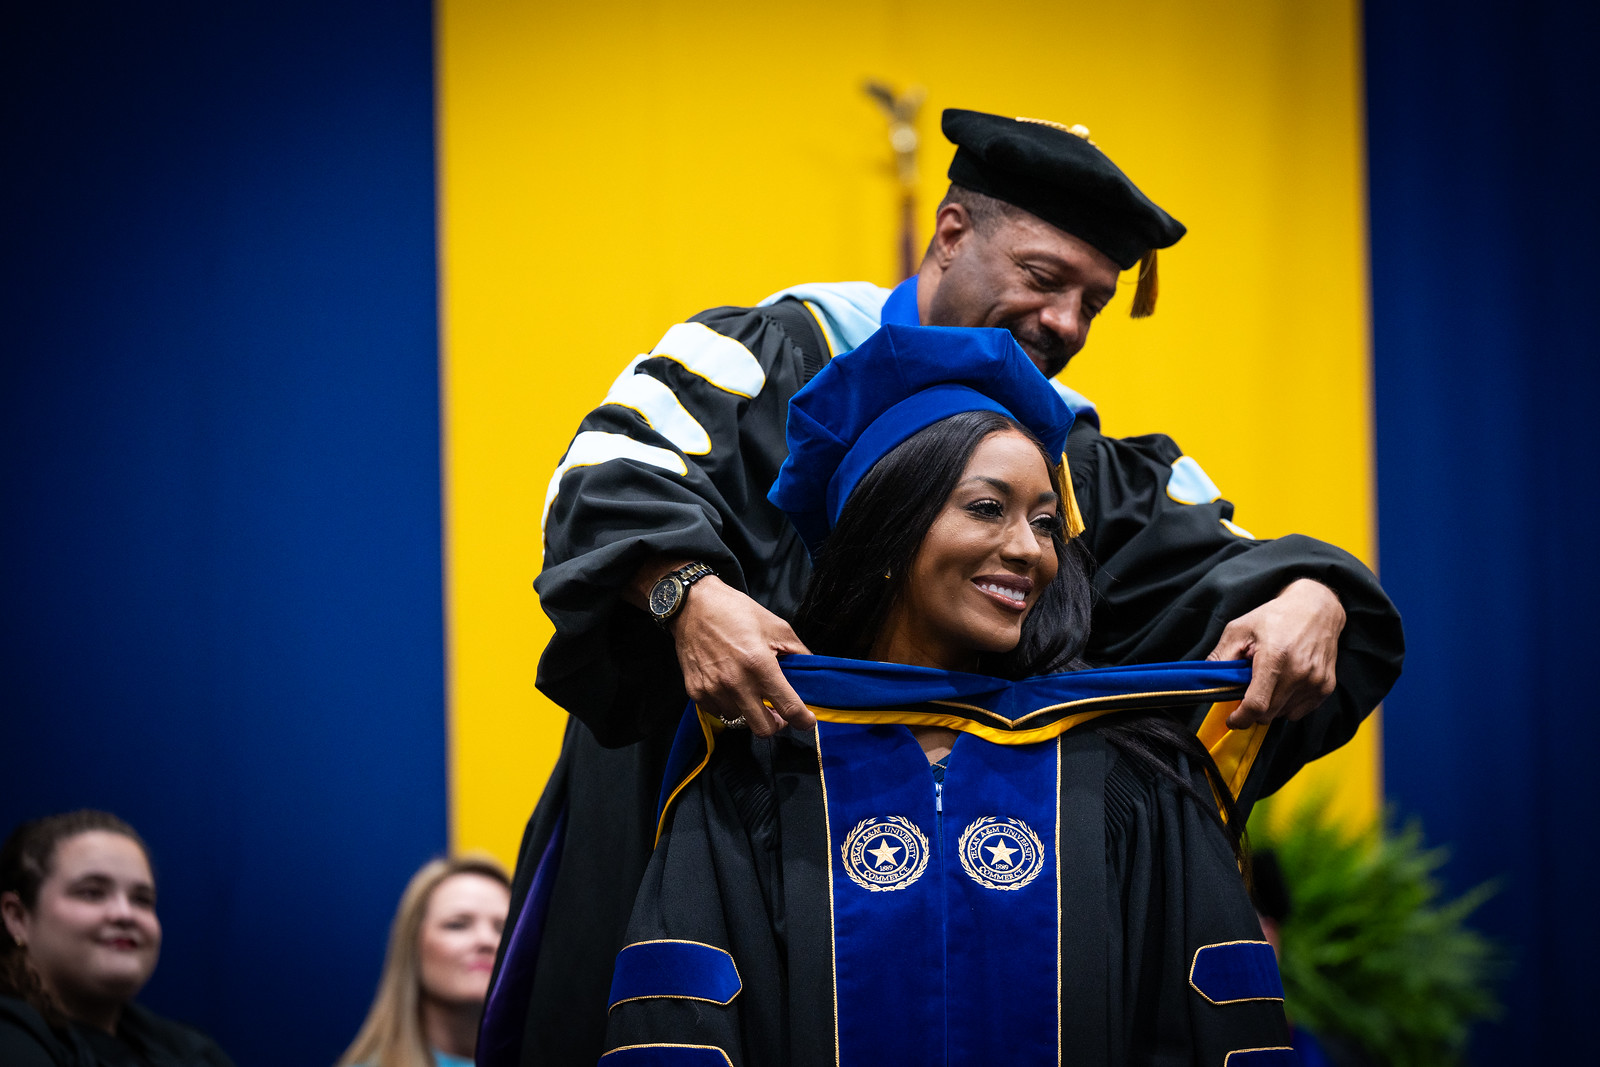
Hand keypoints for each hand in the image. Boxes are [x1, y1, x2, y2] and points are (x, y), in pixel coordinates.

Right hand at [668, 577, 815, 736]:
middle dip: (776, 723)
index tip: (806, 721)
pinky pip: (718, 712)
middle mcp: (736, 682)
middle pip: (763, 728)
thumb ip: (798, 652)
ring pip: (739, 720)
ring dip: (748, 711)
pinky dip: (727, 705)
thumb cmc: (735, 612)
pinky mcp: (696, 691)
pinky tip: (729, 687)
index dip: (803, 720)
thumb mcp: (776, 626)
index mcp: (759, 665)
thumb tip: (809, 674)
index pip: (789, 707)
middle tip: (777, 712)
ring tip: (748, 690)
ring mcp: (713, 689)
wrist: (693, 605)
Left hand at [1207, 578, 1344, 729]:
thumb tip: (1208, 682)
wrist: (1315, 608)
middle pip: (1268, 714)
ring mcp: (1315, 682)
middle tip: (1248, 690)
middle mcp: (1299, 673)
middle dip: (1253, 709)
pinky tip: (1285, 682)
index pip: (1256, 705)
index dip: (1241, 718)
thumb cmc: (1275, 617)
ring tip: (1269, 680)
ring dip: (1271, 706)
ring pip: (1283, 714)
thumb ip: (1221, 657)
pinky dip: (1287, 704)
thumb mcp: (1238, 629)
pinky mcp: (1326, 687)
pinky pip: (1299, 711)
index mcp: (1275, 658)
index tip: (1232, 719)